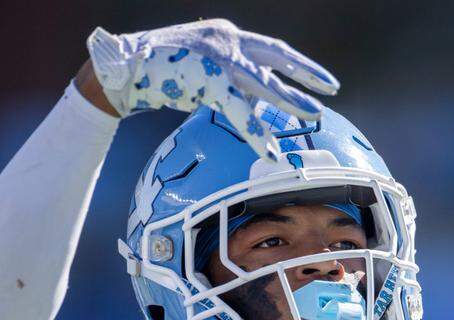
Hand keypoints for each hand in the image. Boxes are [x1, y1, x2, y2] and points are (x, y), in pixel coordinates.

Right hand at [86, 19, 338, 160]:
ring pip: (263, 82)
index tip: (321, 78)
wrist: (120, 69)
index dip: (297, 63)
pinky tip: (270, 150)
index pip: (270, 48)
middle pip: (275, 56)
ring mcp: (216, 57)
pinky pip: (238, 110)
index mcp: (225, 35)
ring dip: (290, 100)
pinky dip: (256, 131)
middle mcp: (225, 40)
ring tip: (314, 115)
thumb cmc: (157, 72)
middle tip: (333, 88)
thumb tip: (248, 103)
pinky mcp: (205, 79)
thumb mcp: (199, 69)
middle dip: (306, 73)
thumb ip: (225, 80)